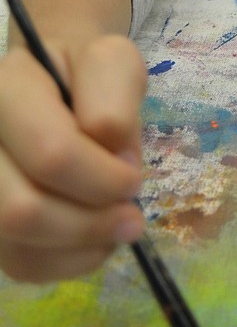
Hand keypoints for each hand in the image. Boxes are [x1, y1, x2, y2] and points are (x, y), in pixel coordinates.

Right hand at [0, 36, 147, 281]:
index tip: (134, 175)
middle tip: (131, 214)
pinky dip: (71, 261)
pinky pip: (24, 265)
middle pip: (23, 211)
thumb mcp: (113, 62)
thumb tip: (112, 156)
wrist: (58, 82)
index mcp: (6, 91)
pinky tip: (94, 235)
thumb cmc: (86, 71)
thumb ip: (114, 99)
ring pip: (20, 246)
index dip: (102, 177)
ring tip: (117, 222)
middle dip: (91, 221)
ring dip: (84, 244)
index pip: (50, 153)